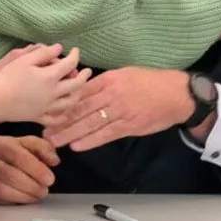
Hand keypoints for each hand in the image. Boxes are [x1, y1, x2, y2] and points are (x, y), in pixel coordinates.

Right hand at [0, 45, 90, 125]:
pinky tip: (65, 113)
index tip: (75, 50)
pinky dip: (63, 116)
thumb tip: (60, 48)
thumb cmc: (8, 77)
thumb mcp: (25, 59)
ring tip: (78, 89)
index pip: (70, 64)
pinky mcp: (38, 117)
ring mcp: (47, 107)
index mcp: (50, 77)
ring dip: (77, 95)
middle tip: (87, 71)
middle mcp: (53, 93)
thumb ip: (44, 52)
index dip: (75, 55)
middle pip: (76, 85)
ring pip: (69, 103)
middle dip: (84, 76)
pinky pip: (55, 119)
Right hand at [0, 136, 57, 204]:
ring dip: (25, 194)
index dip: (36, 168)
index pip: (18, 155)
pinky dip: (16, 200)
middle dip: (32, 184)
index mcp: (1, 143)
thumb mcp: (22, 143)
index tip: (49, 178)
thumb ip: (41, 148)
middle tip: (45, 189)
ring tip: (39, 195)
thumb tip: (55, 160)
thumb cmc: (3, 154)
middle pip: (10, 173)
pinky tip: (27, 199)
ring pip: (3, 187)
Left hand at [42, 68, 192, 150]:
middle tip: (44, 130)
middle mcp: (112, 94)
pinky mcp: (130, 125)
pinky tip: (77, 146)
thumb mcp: (125, 75)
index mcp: (109, 79)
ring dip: (71, 133)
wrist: (176, 94)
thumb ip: (103, 83)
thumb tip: (81, 90)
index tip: (47, 110)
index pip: (81, 92)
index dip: (62, 103)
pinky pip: (106, 134)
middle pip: (81, 109)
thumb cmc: (150, 82)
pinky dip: (91, 140)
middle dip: (61, 121)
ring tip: (55, 141)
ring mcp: (121, 111)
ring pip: (90, 123)